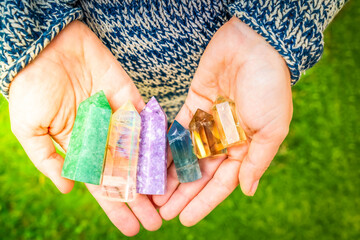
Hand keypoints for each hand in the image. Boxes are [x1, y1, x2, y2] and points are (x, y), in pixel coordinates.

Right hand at [9, 21, 161, 235]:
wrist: (47, 49)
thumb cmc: (33, 89)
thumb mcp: (30, 130)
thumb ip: (48, 160)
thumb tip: (68, 189)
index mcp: (82, 149)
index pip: (103, 186)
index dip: (117, 208)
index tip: (131, 229)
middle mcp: (104, 139)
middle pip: (127, 175)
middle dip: (141, 199)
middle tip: (157, 222)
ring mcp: (120, 120)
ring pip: (142, 154)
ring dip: (154, 177)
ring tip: (169, 198)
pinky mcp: (131, 100)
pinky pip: (149, 123)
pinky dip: (160, 141)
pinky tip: (172, 162)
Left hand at [153, 17, 292, 225]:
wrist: (254, 44)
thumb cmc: (268, 87)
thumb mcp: (271, 128)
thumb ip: (257, 160)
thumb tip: (248, 190)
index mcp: (244, 147)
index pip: (221, 182)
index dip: (203, 201)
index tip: (184, 219)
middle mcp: (225, 137)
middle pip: (199, 172)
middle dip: (181, 193)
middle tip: (161, 210)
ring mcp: (208, 121)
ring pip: (185, 154)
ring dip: (170, 173)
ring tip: (153, 192)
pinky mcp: (194, 104)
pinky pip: (177, 128)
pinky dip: (167, 145)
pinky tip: (153, 161)